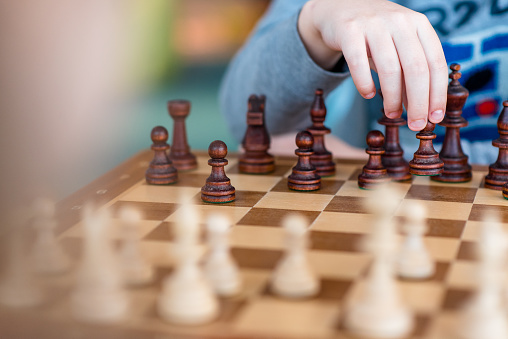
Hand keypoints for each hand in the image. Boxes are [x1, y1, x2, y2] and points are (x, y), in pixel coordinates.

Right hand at [298, 0, 447, 130]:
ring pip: (390, 69)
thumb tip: (421, 111)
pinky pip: (358, 64)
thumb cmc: (376, 35)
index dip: (437, 94)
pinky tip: (368, 94)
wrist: (341, 8)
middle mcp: (400, 21)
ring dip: (393, 98)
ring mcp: (374, 24)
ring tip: (392, 113)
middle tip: (415, 125)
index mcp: (419, 25)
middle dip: (418, 103)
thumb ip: (410, 74)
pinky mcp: (349, 31)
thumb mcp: (399, 47)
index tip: (434, 118)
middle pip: (416, 69)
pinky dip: (365, 84)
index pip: (436, 63)